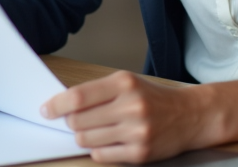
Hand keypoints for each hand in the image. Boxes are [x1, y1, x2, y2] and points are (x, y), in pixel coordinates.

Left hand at [40, 71, 214, 162]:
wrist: (190, 116)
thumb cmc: (154, 98)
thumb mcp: (127, 83)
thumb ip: (97, 91)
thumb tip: (63, 103)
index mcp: (125, 83)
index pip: (78, 97)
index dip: (57, 105)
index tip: (46, 109)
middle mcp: (131, 106)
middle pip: (79, 121)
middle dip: (71, 122)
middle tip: (75, 120)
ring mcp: (136, 131)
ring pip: (86, 139)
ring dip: (83, 136)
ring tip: (95, 129)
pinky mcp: (140, 153)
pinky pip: (101, 155)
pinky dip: (98, 149)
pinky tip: (108, 141)